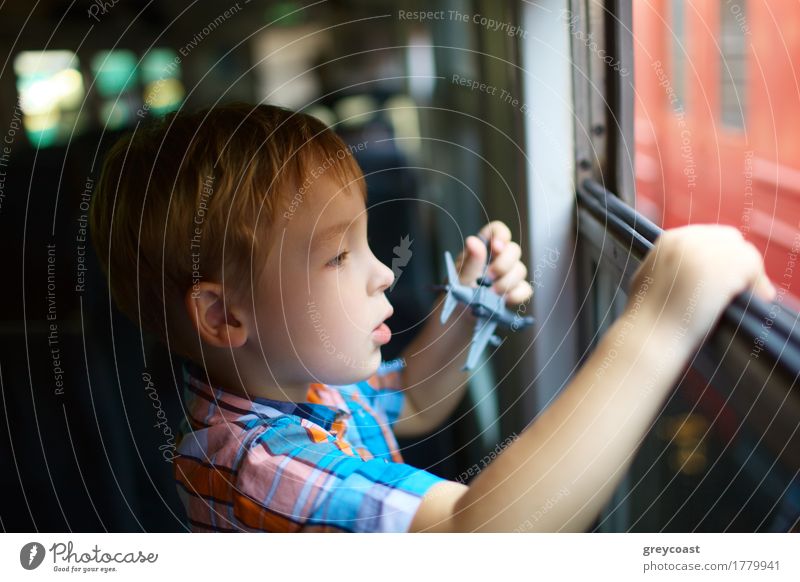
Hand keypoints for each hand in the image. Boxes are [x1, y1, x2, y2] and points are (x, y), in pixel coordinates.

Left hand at [454, 220, 532, 305]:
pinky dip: (515, 295)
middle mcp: (497, 259)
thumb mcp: (459, 277)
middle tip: (488, 278)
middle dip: (503, 264)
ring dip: (506, 282)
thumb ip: (470, 261)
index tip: (496, 247)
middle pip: (514, 249)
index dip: (501, 235)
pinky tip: (502, 300)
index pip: (498, 231)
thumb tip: (473, 240)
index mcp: (482, 249)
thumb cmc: (455, 293)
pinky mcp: (514, 292)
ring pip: (521, 270)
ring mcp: (507, 276)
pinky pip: (525, 289)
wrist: (458, 318)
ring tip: (490, 293)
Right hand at [628, 224, 776, 346]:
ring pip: (744, 252)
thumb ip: (671, 269)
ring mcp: (708, 250)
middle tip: (740, 287)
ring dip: (748, 274)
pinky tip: (758, 298)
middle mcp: (688, 238)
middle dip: (734, 262)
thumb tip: (693, 275)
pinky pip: (754, 266)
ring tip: (753, 296)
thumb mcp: (650, 282)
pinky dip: (759, 283)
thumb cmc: (647, 320)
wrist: (650, 334)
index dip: (718, 258)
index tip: (722, 278)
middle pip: (728, 239)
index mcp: (668, 240)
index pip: (706, 237)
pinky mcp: (727, 265)